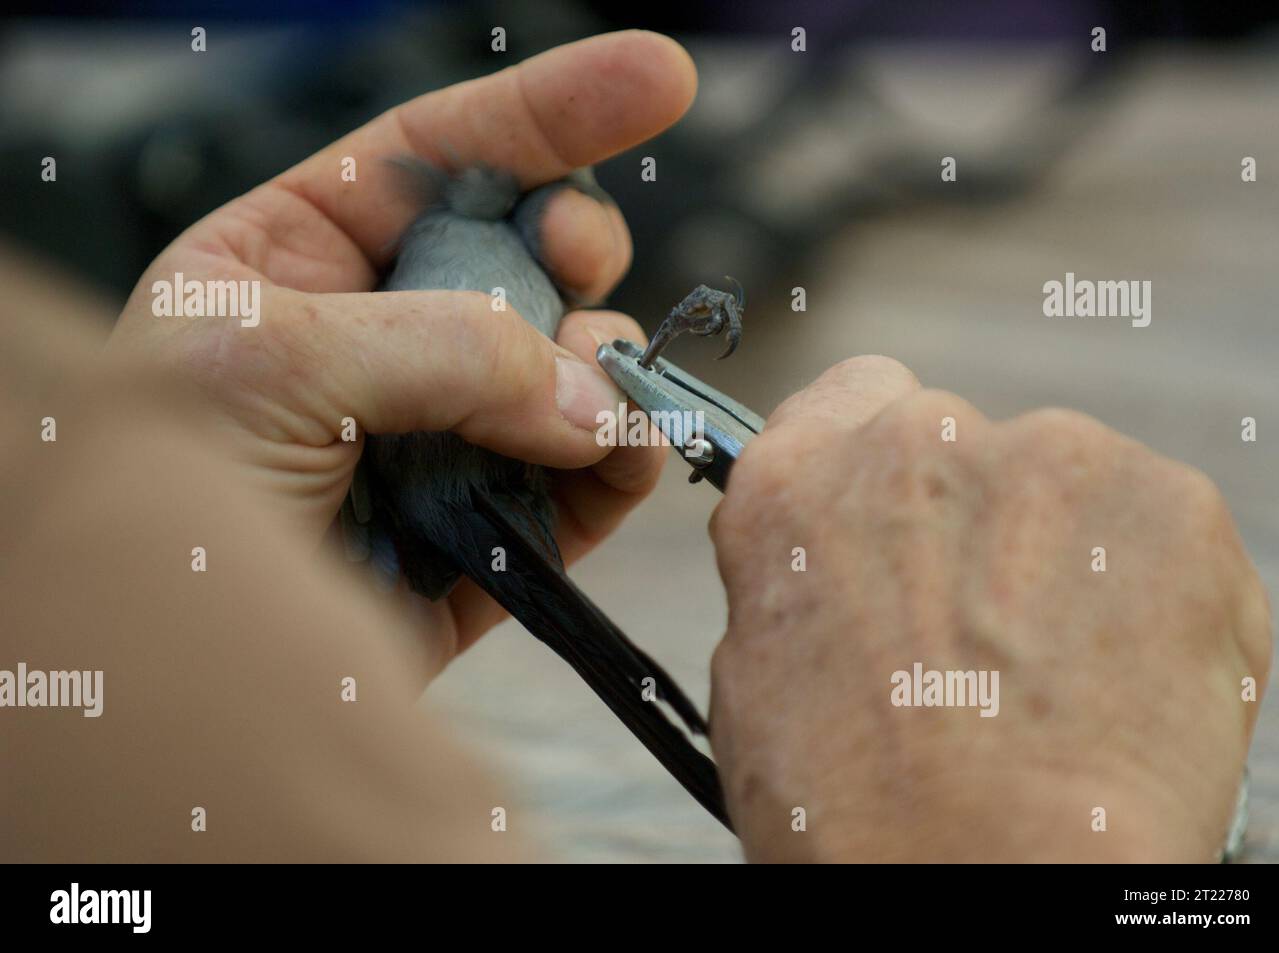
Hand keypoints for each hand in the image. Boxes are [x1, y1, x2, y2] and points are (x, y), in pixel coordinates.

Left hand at [108, 31, 695, 670]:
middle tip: (578, 266)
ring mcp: (447, 433)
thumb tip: (589, 394)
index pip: (440, 151)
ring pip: (574, 367)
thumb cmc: (161, 498)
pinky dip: (624, 461)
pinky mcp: (493, 529)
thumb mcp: (269, 361)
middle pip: (525, 254)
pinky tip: (621, 451)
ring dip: (605, 365)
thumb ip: (441, 345)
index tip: (659, 79)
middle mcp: (386, 338)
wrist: (167, 675)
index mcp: (301, 259)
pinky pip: (592, 477)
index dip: (551, 111)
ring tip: (593, 392)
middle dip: (573, 245)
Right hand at [707, 356, 1271, 861]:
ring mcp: (1052, 456)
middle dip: (974, 518)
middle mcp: (919, 438)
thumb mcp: (762, 682)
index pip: (852, 395)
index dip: (882, 462)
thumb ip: (797, 579)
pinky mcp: (1168, 503)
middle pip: (961, 443)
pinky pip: (1153, 531)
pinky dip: (1150, 591)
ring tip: (1055, 677)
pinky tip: (1121, 680)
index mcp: (799, 478)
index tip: (906, 514)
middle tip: (983, 633)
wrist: (996, 882)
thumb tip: (838, 563)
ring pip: (1063, 487)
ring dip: (1061, 555)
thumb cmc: (861, 818)